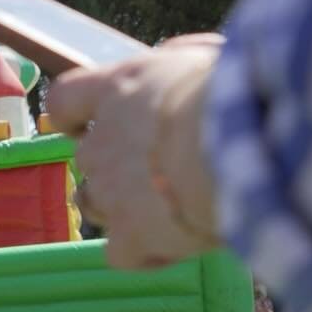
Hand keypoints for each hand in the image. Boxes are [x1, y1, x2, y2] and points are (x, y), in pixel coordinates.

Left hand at [46, 38, 223, 268]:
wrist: (245, 144)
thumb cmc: (233, 91)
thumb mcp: (203, 57)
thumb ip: (176, 63)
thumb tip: (169, 64)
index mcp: (117, 90)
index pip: (65, 99)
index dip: (72, 114)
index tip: (83, 121)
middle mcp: (101, 143)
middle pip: (86, 157)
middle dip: (114, 163)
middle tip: (159, 166)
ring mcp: (110, 193)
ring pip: (91, 204)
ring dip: (119, 206)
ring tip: (164, 206)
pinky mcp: (132, 237)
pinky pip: (121, 254)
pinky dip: (143, 252)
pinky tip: (174, 244)